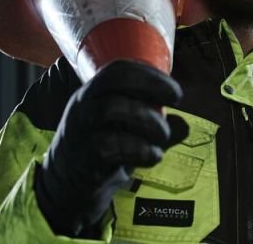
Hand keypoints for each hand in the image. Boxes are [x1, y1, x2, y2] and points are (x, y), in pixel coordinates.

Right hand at [34, 60, 187, 236]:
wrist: (66, 184)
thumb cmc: (103, 148)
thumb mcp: (128, 131)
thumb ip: (156, 127)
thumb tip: (185, 125)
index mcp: (94, 93)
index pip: (117, 69)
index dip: (150, 75)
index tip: (175, 92)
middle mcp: (83, 106)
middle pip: (113, 82)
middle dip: (150, 86)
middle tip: (175, 102)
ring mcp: (79, 130)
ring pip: (111, 109)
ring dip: (148, 121)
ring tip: (162, 136)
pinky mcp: (82, 156)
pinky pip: (110, 145)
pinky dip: (140, 149)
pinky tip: (152, 156)